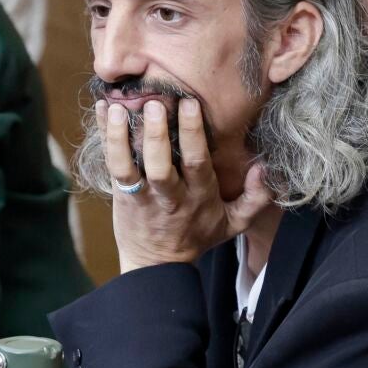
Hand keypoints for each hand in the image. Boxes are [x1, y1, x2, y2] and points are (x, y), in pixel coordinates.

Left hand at [102, 98, 269, 272]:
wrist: (158, 265)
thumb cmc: (198, 235)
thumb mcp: (234, 223)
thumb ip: (255, 197)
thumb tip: (264, 168)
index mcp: (199, 196)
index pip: (196, 163)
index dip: (192, 134)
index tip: (189, 103)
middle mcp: (169, 196)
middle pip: (160, 165)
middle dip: (156, 134)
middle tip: (153, 103)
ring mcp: (142, 196)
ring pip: (128, 167)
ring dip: (121, 137)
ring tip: (118, 107)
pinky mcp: (121, 194)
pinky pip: (111, 165)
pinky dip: (106, 137)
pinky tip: (103, 108)